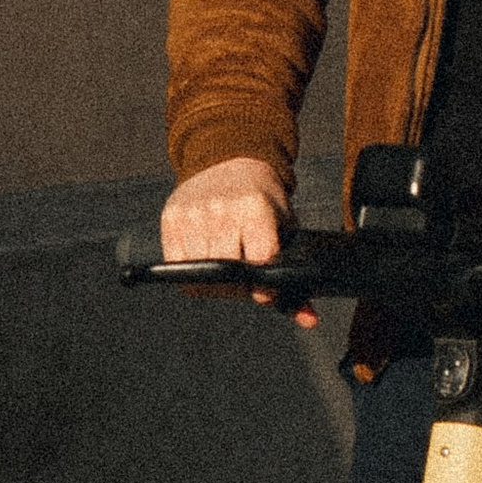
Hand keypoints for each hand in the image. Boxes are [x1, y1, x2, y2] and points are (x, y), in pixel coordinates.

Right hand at [160, 156, 315, 327]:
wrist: (230, 161)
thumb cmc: (262, 202)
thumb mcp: (286, 230)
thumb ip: (296, 279)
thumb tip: (310, 320)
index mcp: (255, 208)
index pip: (259, 262)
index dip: (263, 286)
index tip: (265, 290)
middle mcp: (221, 209)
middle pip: (227, 273)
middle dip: (238, 287)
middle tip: (245, 280)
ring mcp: (193, 213)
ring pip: (199, 274)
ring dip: (214, 283)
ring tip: (226, 268)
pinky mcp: (171, 217)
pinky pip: (176, 265)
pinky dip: (190, 273)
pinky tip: (205, 262)